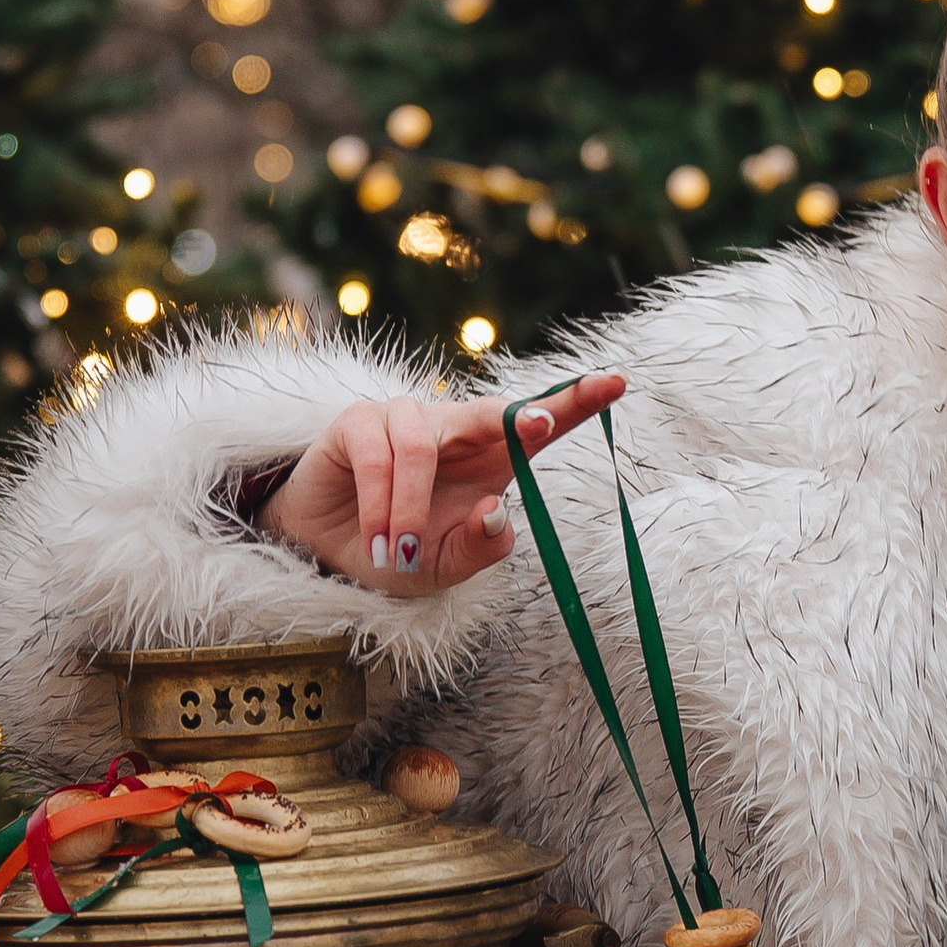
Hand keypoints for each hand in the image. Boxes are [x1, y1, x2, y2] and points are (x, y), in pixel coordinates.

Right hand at [262, 379, 625, 593]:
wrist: (327, 553)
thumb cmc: (398, 552)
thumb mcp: (444, 565)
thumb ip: (478, 547)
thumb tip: (497, 512)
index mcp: (491, 458)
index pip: (539, 423)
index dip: (577, 400)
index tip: (618, 381)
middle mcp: (455, 429)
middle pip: (495, 411)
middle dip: (518, 417)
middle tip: (540, 427)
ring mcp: (406, 418)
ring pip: (422, 448)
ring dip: (408, 509)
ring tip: (396, 554)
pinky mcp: (359, 421)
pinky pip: (379, 453)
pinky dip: (380, 501)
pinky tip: (378, 537)